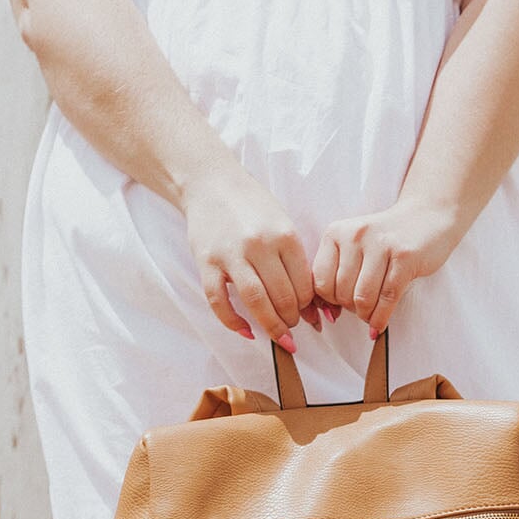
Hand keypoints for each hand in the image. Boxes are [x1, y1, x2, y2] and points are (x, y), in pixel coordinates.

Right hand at [181, 163, 323, 352]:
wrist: (211, 183)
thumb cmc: (252, 206)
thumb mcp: (282, 224)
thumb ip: (294, 260)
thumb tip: (311, 302)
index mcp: (284, 235)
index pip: (304, 284)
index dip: (308, 306)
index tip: (308, 314)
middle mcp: (260, 245)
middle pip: (283, 297)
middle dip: (291, 320)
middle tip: (291, 326)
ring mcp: (231, 255)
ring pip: (256, 302)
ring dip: (270, 325)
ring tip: (278, 335)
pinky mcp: (207, 263)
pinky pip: (220, 302)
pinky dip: (233, 322)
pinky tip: (246, 331)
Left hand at [311, 197, 460, 337]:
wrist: (426, 217)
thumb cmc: (385, 240)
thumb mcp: (353, 248)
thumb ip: (336, 274)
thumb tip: (329, 315)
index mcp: (335, 233)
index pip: (319, 281)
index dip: (329, 301)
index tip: (340, 305)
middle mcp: (355, 235)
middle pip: (341, 293)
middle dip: (350, 310)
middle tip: (362, 309)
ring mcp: (380, 244)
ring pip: (363, 298)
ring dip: (367, 315)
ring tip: (371, 316)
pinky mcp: (404, 256)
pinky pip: (388, 297)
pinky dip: (382, 317)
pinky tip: (381, 323)